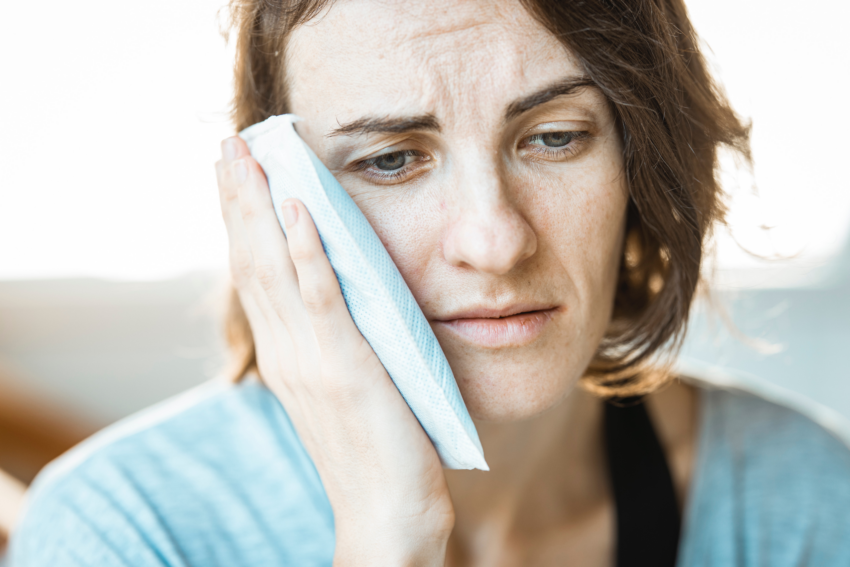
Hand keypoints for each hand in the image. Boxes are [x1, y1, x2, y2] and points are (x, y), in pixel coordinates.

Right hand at [216, 136, 453, 565]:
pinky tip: (296, 208)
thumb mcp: (342, 389)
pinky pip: (321, 298)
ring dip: (259, 207)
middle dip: (238, 199)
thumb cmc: (373, 452)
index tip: (234, 175)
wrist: (386, 515)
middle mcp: (287, 352)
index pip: (254, 275)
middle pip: (251, 261)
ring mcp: (312, 359)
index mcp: (286, 356)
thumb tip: (336, 302)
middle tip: (228, 144)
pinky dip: (305, 250)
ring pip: (274, 268)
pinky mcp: (347, 367)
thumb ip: (331, 345)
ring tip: (248, 155)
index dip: (241, 221)